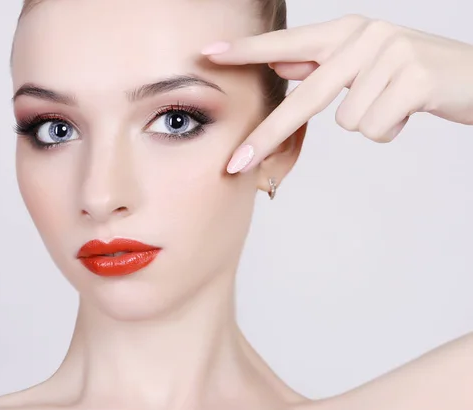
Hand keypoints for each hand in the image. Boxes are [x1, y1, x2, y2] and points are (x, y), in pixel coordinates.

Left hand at [200, 14, 472, 173]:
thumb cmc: (411, 73)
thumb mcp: (365, 62)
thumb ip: (321, 64)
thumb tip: (280, 65)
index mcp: (346, 31)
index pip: (286, 44)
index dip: (247, 51)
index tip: (208, 55)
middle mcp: (364, 36)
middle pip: (304, 98)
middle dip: (268, 137)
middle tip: (234, 165)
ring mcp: (391, 53)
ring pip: (348, 121)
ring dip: (370, 122)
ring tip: (395, 102)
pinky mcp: (414, 77)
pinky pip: (376, 127)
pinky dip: (390, 129)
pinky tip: (409, 109)